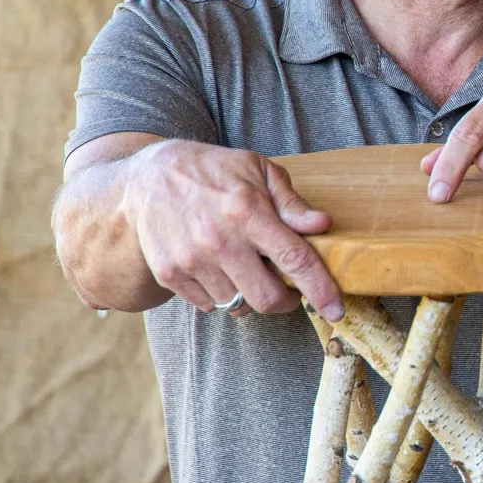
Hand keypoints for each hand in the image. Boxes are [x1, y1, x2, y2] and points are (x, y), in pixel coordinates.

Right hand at [121, 140, 340, 318]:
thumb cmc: (212, 171)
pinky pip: (209, 305)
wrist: (146, 176)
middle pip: (267, 298)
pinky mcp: (169, 274)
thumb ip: (291, 203)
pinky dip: (221, 295)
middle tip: (287, 288)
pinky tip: (219, 269)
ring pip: (238, 305)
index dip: (321, 290)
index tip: (336, 311)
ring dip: (250, 295)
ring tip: (245, 267)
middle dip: (286, 301)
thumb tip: (322, 225)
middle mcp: (219, 241)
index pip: (295, 260)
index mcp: (248, 212)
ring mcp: (191, 260)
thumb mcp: (257, 171)